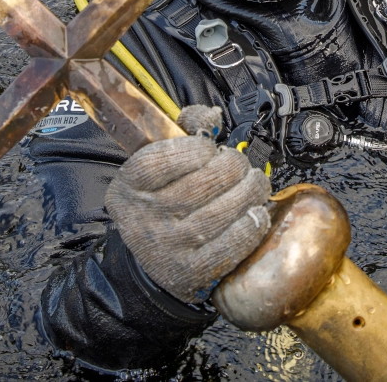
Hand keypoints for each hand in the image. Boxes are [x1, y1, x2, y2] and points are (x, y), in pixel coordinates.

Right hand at [104, 105, 271, 303]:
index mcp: (130, 186)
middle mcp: (145, 218)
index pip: (160, 160)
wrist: (152, 262)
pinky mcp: (192, 271)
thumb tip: (210, 115)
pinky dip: (251, 226)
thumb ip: (181, 130)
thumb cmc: (160, 203)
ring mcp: (168, 248)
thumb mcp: (155, 165)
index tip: (210, 148)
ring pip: (222, 212)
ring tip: (254, 184)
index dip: (195, 149)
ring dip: (250, 191)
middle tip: (239, 166)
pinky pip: (231, 245)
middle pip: (201, 184)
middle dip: (233, 167)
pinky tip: (256, 213)